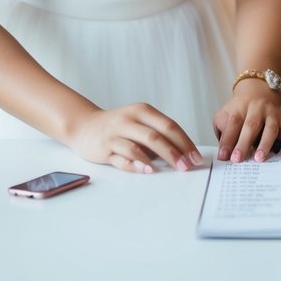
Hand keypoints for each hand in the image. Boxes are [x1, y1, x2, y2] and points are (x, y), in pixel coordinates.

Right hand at [66, 103, 201, 173]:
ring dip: (158, 158)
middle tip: (188, 166)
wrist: (84, 126)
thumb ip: (158, 134)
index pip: (169, 125)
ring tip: (173, 168)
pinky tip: (147, 169)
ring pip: (139, 146)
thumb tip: (184, 154)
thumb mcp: (139, 123)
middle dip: (175, 152)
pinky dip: (136, 164)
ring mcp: (115, 133)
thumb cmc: (119, 127)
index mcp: (142, 111)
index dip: (185, 142)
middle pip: (156, 136)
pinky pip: (121, 157)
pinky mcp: (104, 148)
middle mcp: (129, 120)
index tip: (196, 157)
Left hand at [213, 79, 280, 162]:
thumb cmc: (240, 108)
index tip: (223, 156)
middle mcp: (256, 109)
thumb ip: (223, 131)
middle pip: (251, 126)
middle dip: (244, 143)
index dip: (227, 140)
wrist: (258, 90)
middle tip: (238, 159)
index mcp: (240, 108)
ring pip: (270, 128)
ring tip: (260, 158)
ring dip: (265, 144)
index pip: (233, 123)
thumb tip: (224, 152)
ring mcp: (271, 114)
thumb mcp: (225, 113)